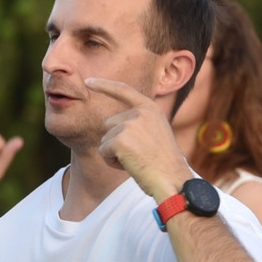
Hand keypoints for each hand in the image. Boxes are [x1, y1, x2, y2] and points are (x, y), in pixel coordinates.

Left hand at [85, 78, 189, 200]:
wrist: (173, 180)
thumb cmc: (165, 164)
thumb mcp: (157, 134)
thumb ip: (139, 123)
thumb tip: (112, 124)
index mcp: (151, 108)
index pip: (123, 90)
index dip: (104, 85)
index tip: (88, 81)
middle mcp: (140, 113)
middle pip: (109, 123)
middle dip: (117, 141)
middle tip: (140, 155)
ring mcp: (129, 125)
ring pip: (105, 139)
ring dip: (115, 153)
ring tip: (137, 161)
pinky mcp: (120, 140)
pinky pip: (103, 151)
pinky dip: (112, 162)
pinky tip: (130, 166)